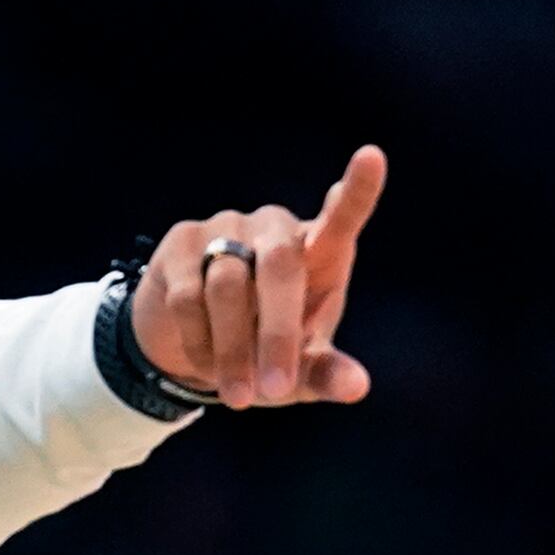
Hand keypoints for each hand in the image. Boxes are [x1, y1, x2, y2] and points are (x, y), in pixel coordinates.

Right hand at [129, 145, 387, 408]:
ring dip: (233, 351)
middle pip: (279, 265)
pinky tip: (207, 367)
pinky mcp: (182, 242)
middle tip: (276, 390)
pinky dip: (200, 343)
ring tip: (239, 397)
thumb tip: (357, 387)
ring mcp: (226, 228)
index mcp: (318, 253)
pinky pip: (187, 296)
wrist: (191, 346)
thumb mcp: (300, 372)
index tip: (372, 157)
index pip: (341, 217)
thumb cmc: (264, 352)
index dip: (357, 191)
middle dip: (277, 334)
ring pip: (227, 287)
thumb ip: (327, 375)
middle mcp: (275, 229)